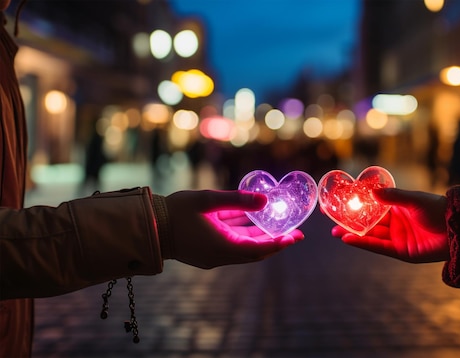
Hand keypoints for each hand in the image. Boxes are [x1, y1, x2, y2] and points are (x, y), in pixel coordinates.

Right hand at [164, 190, 303, 268]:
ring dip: (260, 238)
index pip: (258, 248)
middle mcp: (220, 256)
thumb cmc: (176, 211)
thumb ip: (238, 200)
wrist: (149, 226)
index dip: (279, 242)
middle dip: (275, 242)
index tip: (295, 236)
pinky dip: (244, 236)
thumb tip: (265, 200)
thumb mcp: (208, 200)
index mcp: (222, 246)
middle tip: (295, 233)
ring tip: (279, 226)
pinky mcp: (206, 252)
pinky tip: (253, 221)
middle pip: (254, 252)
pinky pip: (231, 245)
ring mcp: (213, 256)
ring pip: (244, 249)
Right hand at [331, 188, 448, 262]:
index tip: (340, 204)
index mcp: (398, 208)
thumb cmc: (438, 210)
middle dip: (350, 223)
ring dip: (353, 234)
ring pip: (370, 235)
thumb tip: (371, 190)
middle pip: (368, 223)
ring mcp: (398, 238)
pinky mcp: (401, 252)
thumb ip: (392, 196)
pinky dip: (364, 243)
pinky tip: (349, 239)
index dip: (356, 206)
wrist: (457, 230)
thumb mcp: (413, 199)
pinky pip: (379, 247)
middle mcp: (395, 223)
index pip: (372, 206)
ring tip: (335, 232)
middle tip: (331, 221)